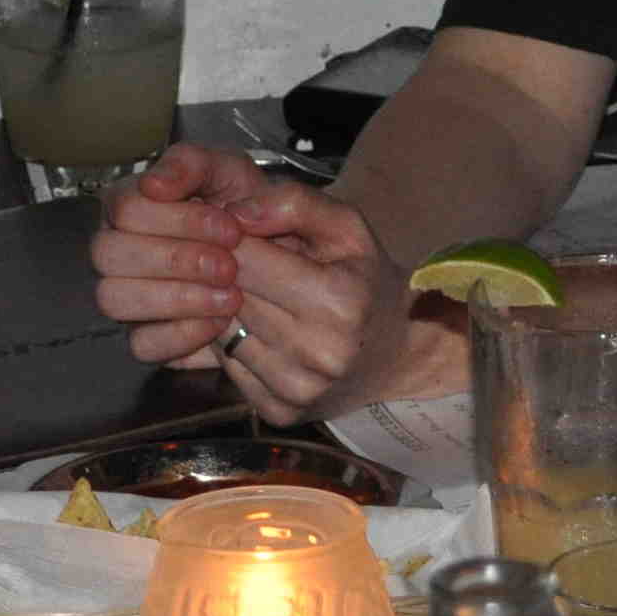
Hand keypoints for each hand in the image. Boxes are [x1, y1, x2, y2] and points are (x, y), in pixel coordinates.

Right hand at [89, 145, 269, 368]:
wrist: (282, 261)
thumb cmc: (249, 210)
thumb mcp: (231, 171)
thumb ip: (194, 164)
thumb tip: (155, 184)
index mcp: (132, 203)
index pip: (125, 208)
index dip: (178, 220)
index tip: (230, 228)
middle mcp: (119, 248)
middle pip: (108, 254)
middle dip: (177, 259)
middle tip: (230, 265)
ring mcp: (127, 294)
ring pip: (113, 299)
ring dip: (177, 297)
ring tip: (231, 296)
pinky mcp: (145, 336)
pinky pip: (141, 343)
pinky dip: (182, 335)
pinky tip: (220, 323)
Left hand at [90, 145, 428, 423]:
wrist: (395, 354)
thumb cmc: (365, 279)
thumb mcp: (346, 227)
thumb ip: (293, 203)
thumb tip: (234, 213)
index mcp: (339, 301)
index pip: (245, 258)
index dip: (230, 238)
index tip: (230, 231)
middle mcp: (318, 352)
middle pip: (230, 295)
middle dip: (224, 272)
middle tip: (231, 260)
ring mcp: (296, 388)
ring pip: (221, 331)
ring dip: (223, 308)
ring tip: (248, 293)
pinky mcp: (277, 412)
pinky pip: (227, 365)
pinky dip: (231, 343)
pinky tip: (254, 327)